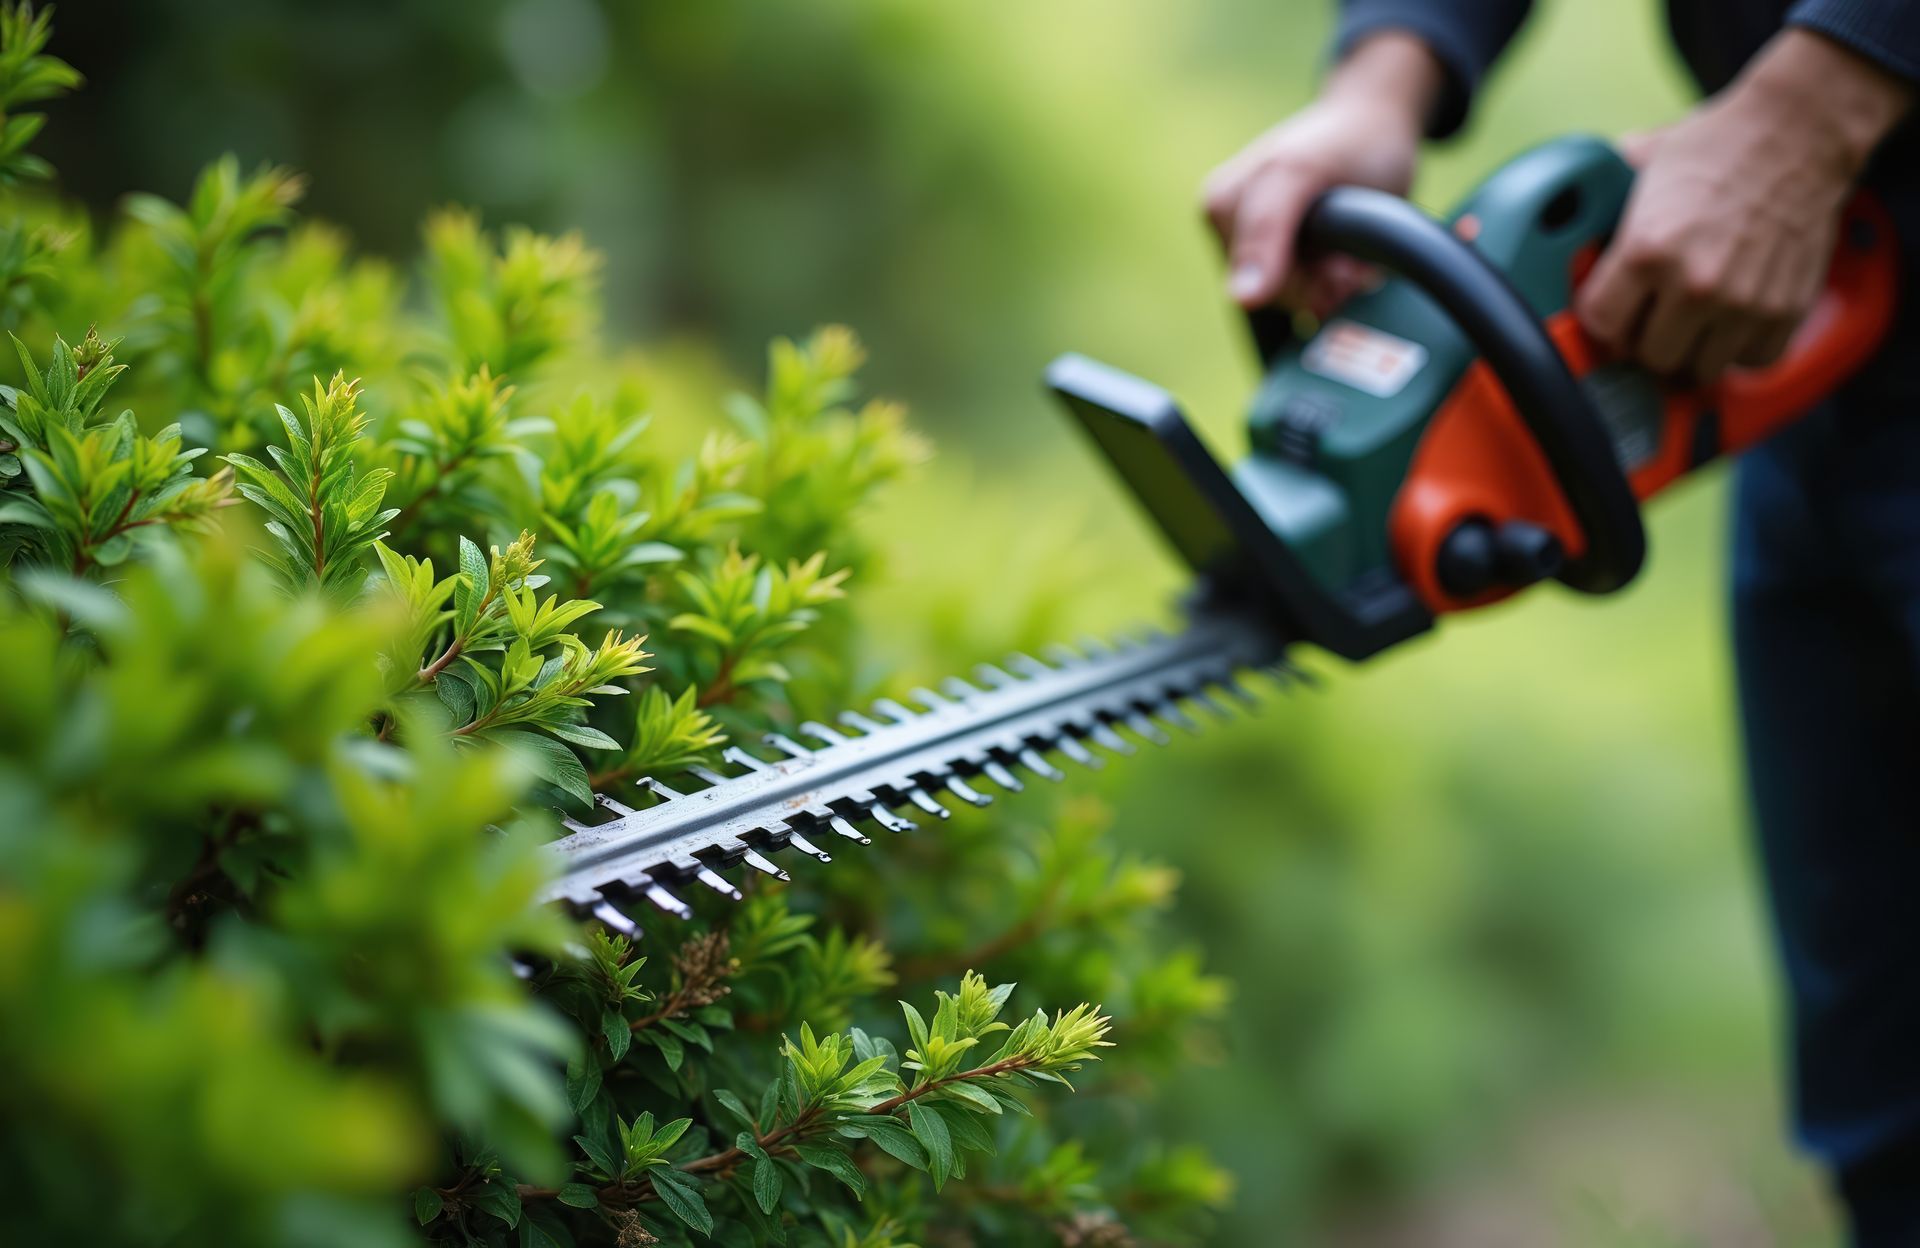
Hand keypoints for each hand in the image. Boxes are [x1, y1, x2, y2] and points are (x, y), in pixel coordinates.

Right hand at [1202, 32, 1441, 313]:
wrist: (1378, 123)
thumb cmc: (1347, 139)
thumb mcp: (1302, 171)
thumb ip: (1266, 229)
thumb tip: (1242, 298)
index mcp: (1219, 209)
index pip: (1258, 289)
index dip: (1309, 283)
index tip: (1342, 261)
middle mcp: (1231, 230)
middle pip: (1278, 296)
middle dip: (1324, 282)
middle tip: (1353, 255)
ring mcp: (1260, 244)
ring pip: (1299, 298)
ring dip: (1337, 282)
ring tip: (1354, 250)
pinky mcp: (1286, 254)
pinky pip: (1312, 294)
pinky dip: (1339, 282)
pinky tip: (1350, 256)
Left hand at [1576, 30, 1910, 384]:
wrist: (1799, 131)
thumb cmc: (1722, 144)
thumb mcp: (1645, 167)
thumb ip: (1608, 202)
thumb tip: (1577, 210)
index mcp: (1646, 251)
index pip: (1601, 324)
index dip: (1603, 317)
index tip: (1612, 311)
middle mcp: (1693, 285)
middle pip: (1649, 356)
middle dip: (1646, 339)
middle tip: (1653, 318)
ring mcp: (1742, 302)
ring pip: (1699, 368)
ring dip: (1693, 351)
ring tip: (1693, 324)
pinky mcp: (1785, 308)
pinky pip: (1752, 361)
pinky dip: (1741, 349)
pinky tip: (1733, 323)